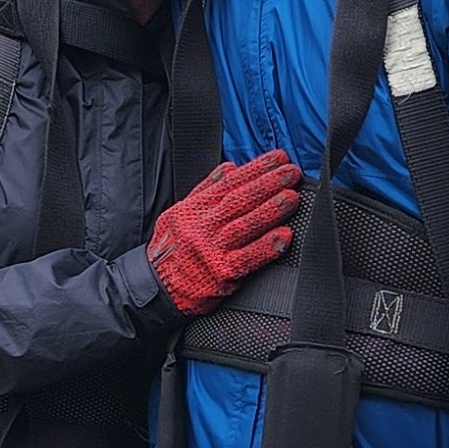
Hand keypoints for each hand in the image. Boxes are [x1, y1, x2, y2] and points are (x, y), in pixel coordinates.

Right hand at [145, 150, 304, 313]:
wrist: (157, 288)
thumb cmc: (172, 249)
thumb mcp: (179, 213)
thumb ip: (206, 189)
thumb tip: (230, 168)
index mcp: (194, 209)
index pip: (229, 183)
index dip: (256, 169)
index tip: (277, 159)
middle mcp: (202, 228)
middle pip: (238, 201)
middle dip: (268, 184)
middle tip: (290, 172)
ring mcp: (211, 251)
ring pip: (244, 226)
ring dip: (271, 210)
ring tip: (292, 197)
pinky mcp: (221, 274)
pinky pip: (247, 259)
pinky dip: (266, 247)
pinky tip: (283, 236)